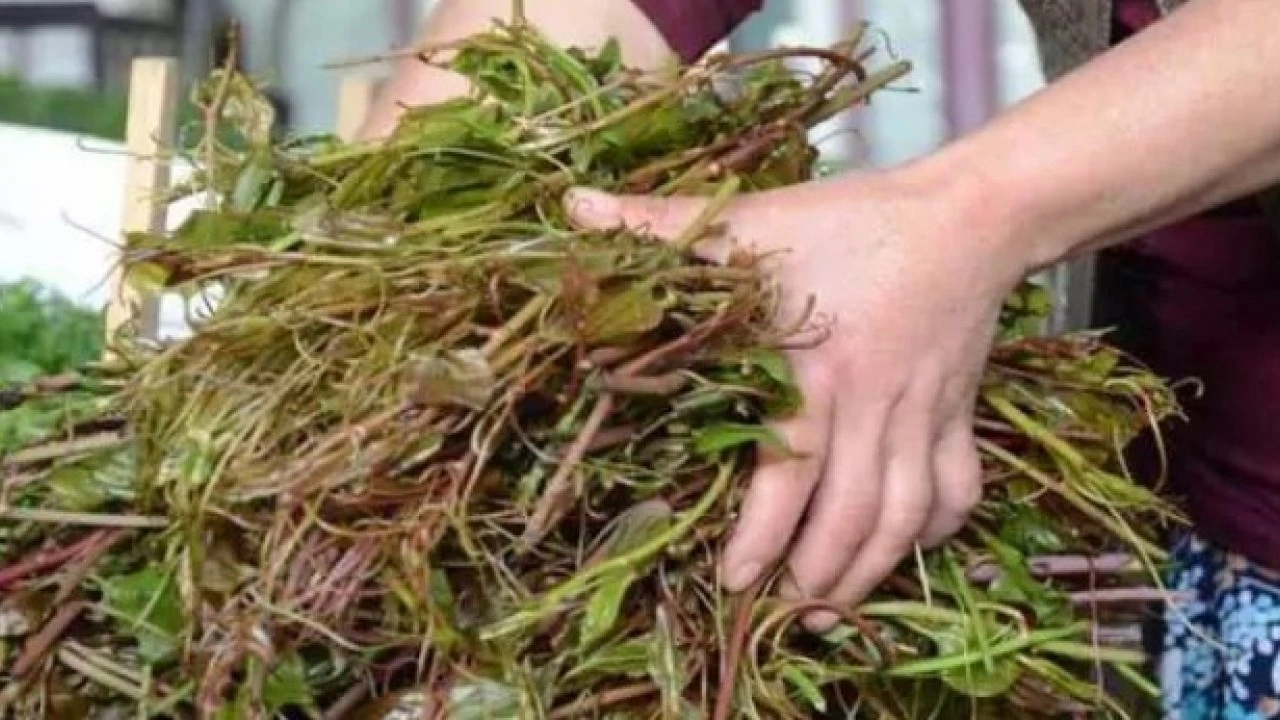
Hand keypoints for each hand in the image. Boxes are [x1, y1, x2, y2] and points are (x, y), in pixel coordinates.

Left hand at [565, 169, 1025, 627]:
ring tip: (832, 608)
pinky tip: (907, 548)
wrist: (969, 213)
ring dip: (871, 570)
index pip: (790, 472)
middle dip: (815, 574)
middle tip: (778, 612)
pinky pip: (957, 488)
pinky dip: (935, 528)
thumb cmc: (848, 219)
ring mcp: (922, 415)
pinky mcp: (958, 413)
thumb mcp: (752, 219)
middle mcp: (873, 404)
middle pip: (851, 514)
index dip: (761, 536)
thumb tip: (573, 206)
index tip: (733, 580)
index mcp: (816, 369)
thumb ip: (660, 221)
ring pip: (904, 516)